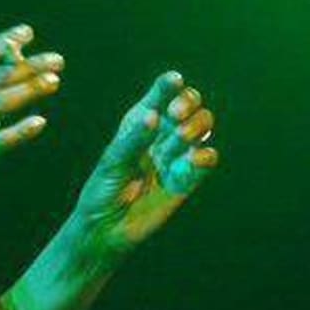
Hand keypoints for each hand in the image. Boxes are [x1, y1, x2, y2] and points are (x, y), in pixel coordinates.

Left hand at [71, 70, 219, 260]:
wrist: (106, 228)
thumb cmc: (102, 190)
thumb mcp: (113, 161)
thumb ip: (133, 139)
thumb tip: (154, 115)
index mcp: (139, 122)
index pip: (160, 94)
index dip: (169, 84)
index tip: (173, 81)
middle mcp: (160, 134)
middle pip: (189, 104)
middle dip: (188, 102)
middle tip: (174, 115)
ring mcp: (176, 155)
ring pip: (202, 126)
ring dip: (196, 125)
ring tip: (180, 136)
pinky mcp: (187, 178)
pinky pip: (207, 159)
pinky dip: (204, 156)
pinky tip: (193, 159)